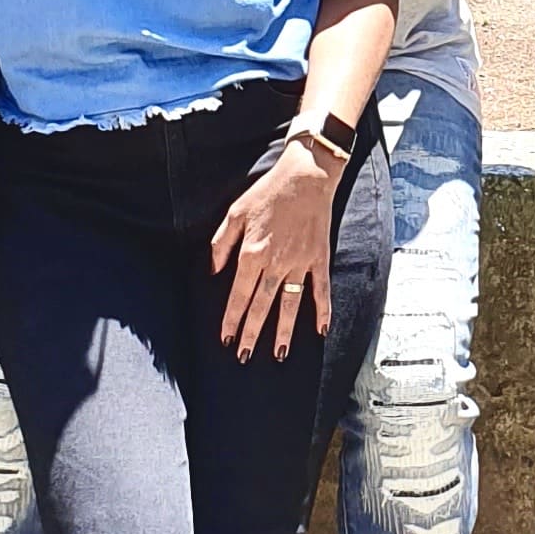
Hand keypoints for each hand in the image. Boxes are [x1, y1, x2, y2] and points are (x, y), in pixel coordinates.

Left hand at [210, 139, 339, 358]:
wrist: (306, 177)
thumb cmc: (267, 192)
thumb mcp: (235, 212)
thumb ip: (221, 243)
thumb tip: (212, 270)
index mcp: (252, 253)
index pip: (239, 295)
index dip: (231, 319)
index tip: (226, 338)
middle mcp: (276, 263)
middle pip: (262, 306)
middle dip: (252, 334)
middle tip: (244, 356)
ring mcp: (300, 263)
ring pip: (289, 304)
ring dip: (284, 331)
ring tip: (279, 354)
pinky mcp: (318, 259)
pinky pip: (320, 289)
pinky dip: (322, 310)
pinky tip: (321, 330)